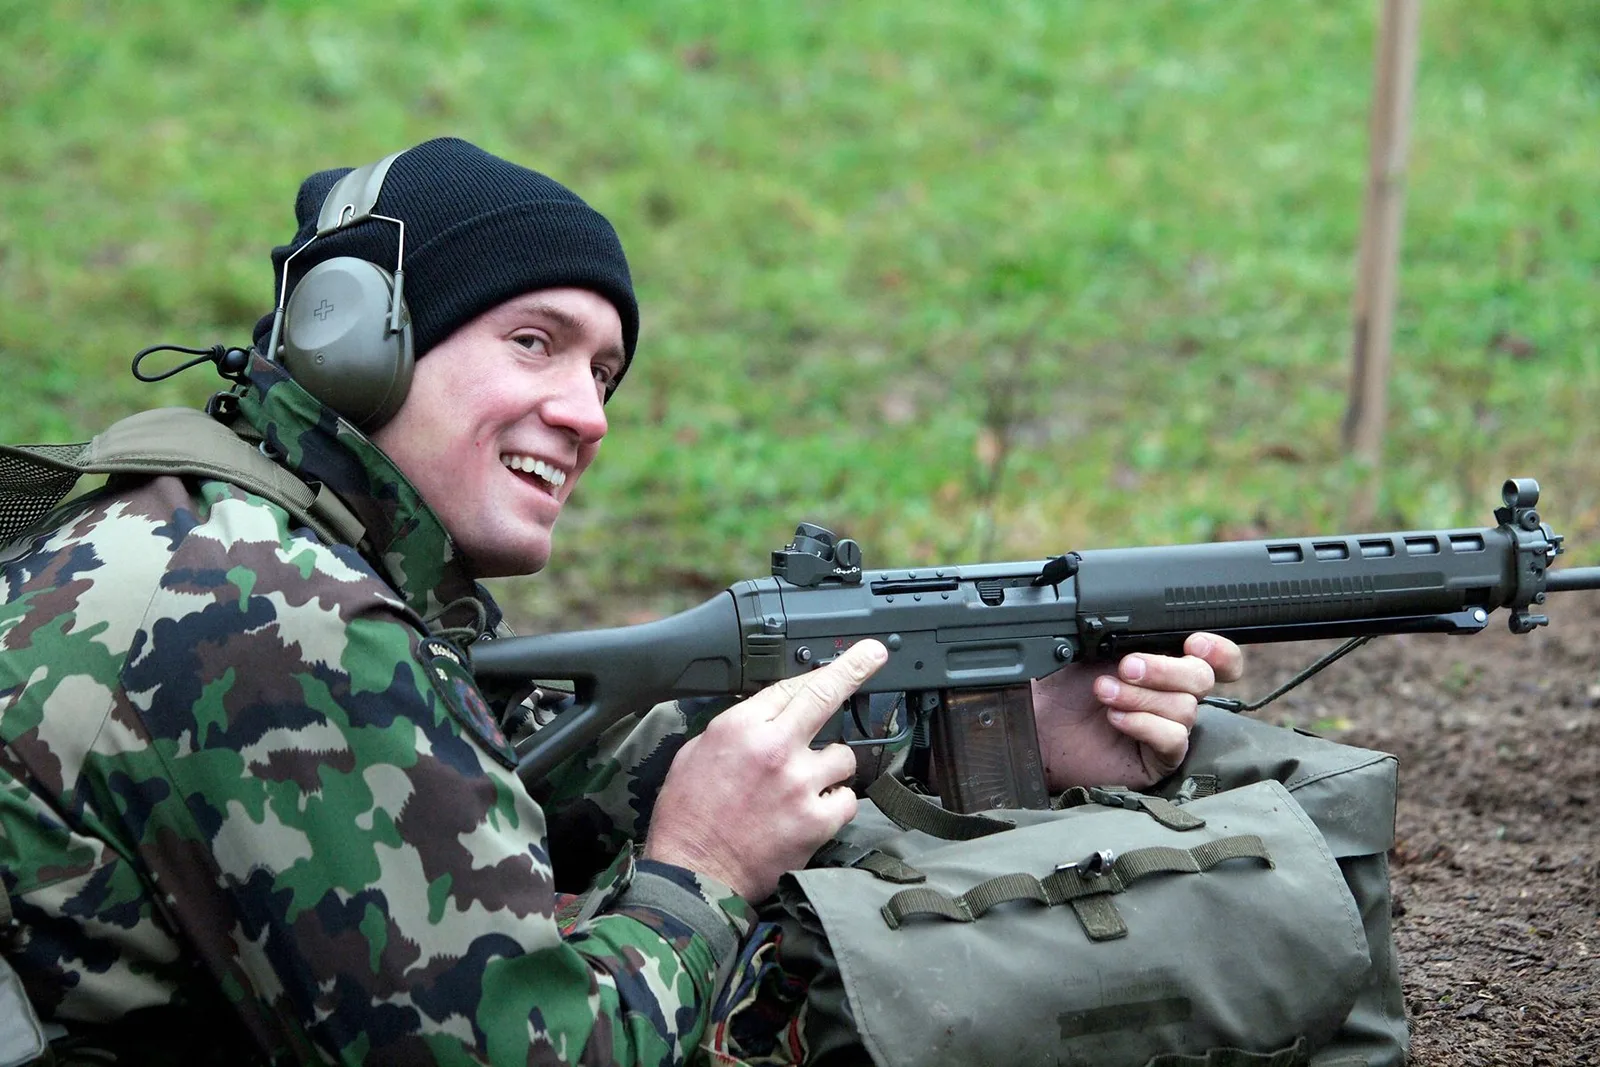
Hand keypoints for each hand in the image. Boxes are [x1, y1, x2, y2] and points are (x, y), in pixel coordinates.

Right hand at [643, 639, 888, 900]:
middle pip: (825, 696)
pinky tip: (814, 813)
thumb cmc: (687, 817)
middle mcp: (774, 748)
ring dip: (831, 768)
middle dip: (855, 669)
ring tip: (806, 786)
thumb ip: (738, 729)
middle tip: (875, 654)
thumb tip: (770, 716)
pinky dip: (836, 804)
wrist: (693, 875)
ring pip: (844, 756)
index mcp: (739, 727)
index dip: (824, 669)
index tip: (851, 655)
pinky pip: (849, 799)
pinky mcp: (817, 821)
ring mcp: (800, 784)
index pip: (792, 686)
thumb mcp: (695, 754)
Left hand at [1032, 633, 1242, 790]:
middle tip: (1126, 667)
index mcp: (1165, 663)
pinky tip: (1116, 718)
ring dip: (1142, 697)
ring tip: (1104, 693)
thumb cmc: (1063, 688)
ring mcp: (1168, 727)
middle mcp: (1172, 694)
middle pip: (1202, 678)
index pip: (1214, 658)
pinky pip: (1173, 739)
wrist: (1039, 724)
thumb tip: (1152, 632)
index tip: (1193, 643)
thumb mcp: (1095, 650)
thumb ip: (1131, 639)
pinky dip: (1145, 724)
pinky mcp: (1158, 759)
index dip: (1217, 650)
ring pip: (1185, 707)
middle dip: (1165, 669)